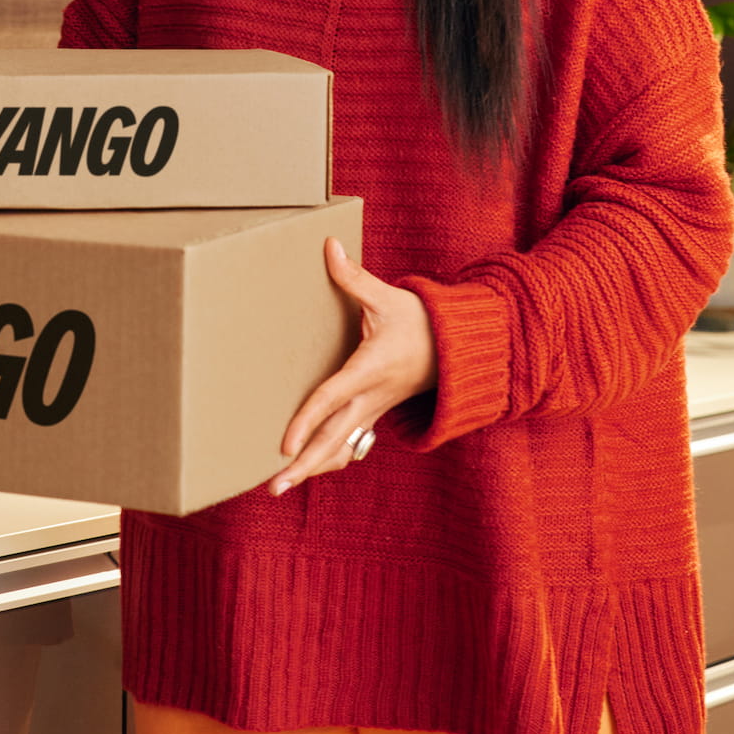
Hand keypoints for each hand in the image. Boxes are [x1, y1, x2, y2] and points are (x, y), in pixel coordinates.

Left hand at [268, 237, 436, 495]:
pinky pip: (350, 445)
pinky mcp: (375, 415)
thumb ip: (353, 277)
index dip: (307, 420)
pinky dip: (329, 460)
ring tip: (281, 487)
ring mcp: (374, 411)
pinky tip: (307, 470)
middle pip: (334, 440)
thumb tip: (328, 246)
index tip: (284, 443)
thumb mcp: (388, 297)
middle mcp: (371, 397)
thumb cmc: (421, 321)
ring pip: (342, 449)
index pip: (332, 398)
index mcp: (370, 369)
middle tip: (274, 487)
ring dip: (313, 469)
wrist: (459, 349)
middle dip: (304, 465)